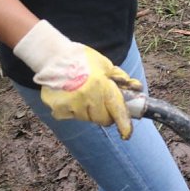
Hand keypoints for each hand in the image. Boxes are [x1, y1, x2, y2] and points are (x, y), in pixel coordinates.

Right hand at [13, 20, 141, 139]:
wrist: (53, 56)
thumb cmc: (82, 59)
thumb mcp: (105, 64)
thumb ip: (119, 78)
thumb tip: (136, 87)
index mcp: (101, 85)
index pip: (116, 109)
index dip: (123, 123)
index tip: (127, 133)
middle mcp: (86, 97)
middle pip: (101, 118)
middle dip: (104, 113)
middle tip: (100, 100)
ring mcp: (70, 105)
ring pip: (86, 118)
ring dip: (88, 110)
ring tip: (82, 93)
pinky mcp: (57, 109)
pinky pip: (70, 116)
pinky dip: (72, 110)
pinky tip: (69, 95)